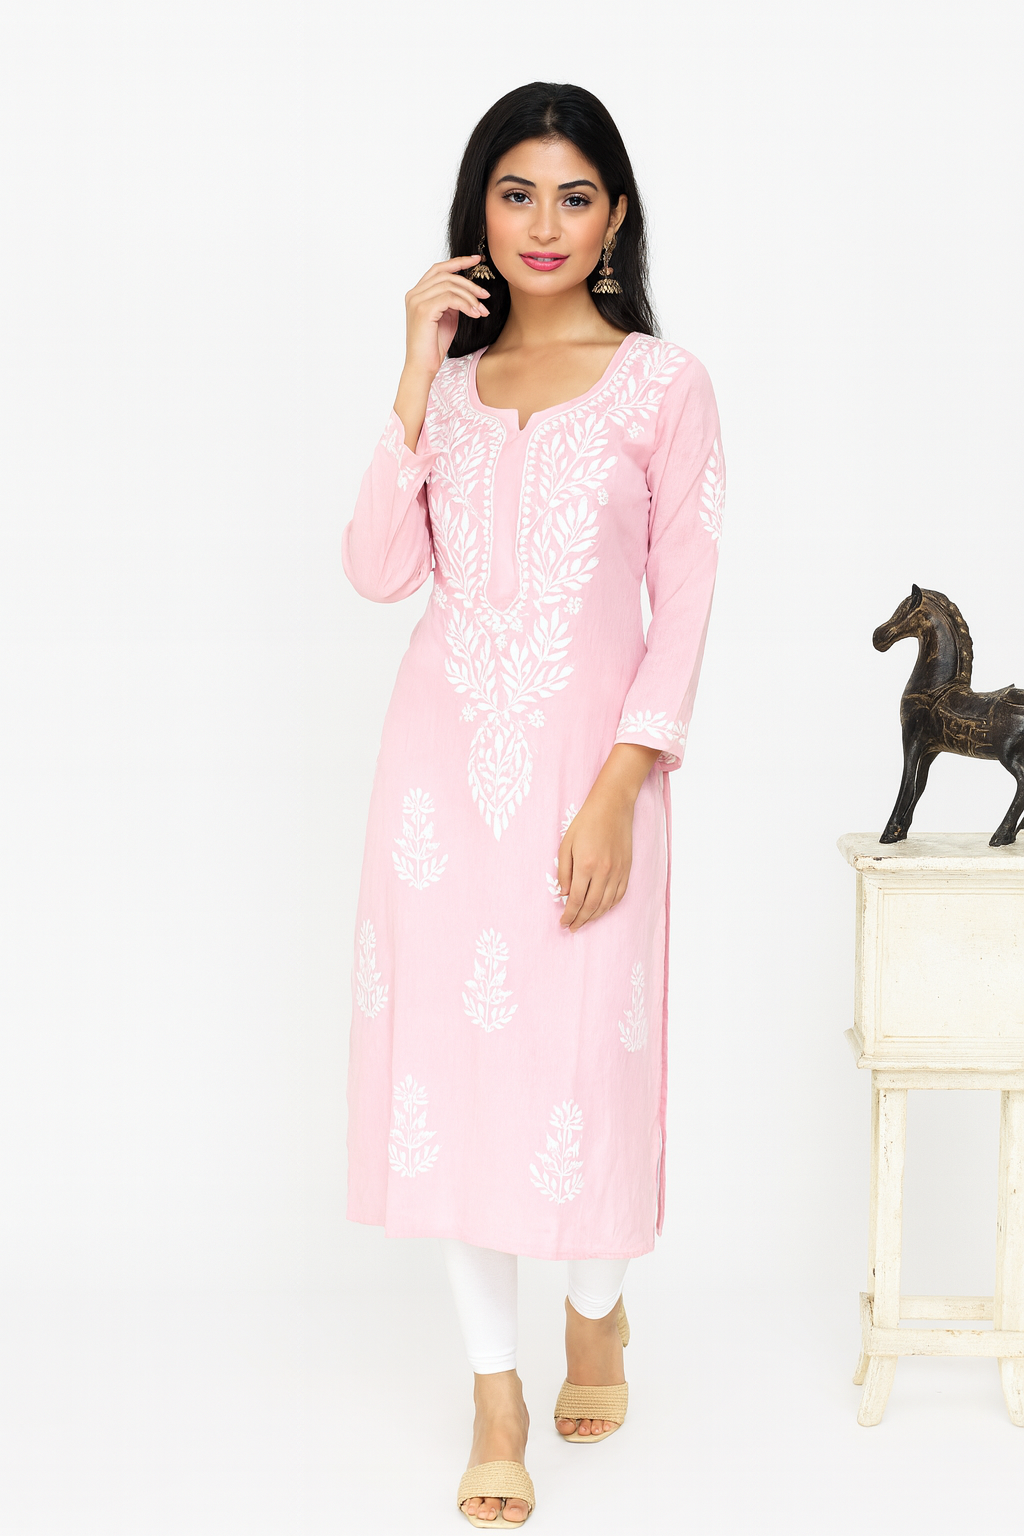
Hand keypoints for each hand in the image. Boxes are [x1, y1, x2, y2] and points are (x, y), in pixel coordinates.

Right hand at [393, 256, 490, 449]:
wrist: (423, 366)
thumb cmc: (434, 346)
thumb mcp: (447, 318)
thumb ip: (453, 301)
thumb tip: (468, 291)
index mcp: (417, 293)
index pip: (439, 269)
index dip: (458, 262)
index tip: (477, 261)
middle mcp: (414, 293)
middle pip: (447, 275)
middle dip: (469, 283)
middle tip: (485, 294)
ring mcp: (417, 300)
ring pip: (450, 286)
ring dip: (470, 296)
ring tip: (481, 310)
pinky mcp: (423, 310)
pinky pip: (450, 298)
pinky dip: (466, 304)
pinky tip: (475, 313)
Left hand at [556, 744, 660, 931]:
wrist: (612, 808)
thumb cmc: (585, 823)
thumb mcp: (566, 844)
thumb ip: (563, 871)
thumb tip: (563, 894)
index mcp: (585, 866)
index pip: (575, 900)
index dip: (568, 914)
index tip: (563, 923)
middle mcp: (603, 872)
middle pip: (591, 906)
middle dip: (580, 920)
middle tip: (572, 928)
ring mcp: (618, 872)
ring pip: (606, 904)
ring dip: (594, 916)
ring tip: (584, 922)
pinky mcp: (627, 869)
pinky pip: (619, 895)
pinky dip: (609, 906)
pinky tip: (601, 910)